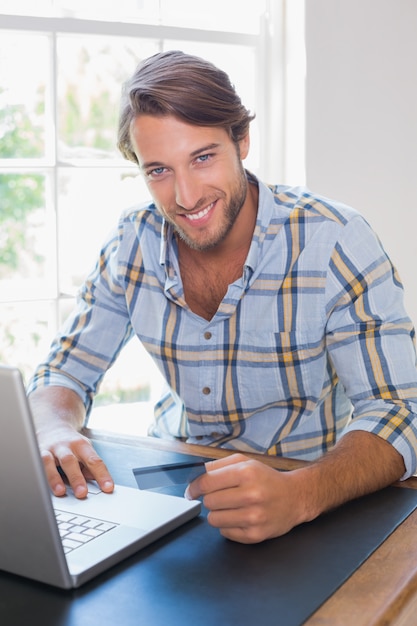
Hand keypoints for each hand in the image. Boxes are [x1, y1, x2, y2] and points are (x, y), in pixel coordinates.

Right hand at [29, 386, 113, 498]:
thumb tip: (96, 482)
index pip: (94, 461)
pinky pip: (37, 464)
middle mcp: (65, 446)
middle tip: (82, 494)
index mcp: (82, 445)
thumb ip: (89, 467)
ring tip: (61, 492)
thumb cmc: (71, 444)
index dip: (102, 475)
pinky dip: (39, 475)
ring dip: (55, 478)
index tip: (108, 488)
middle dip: (76, 478)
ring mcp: (50, 449)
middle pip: (71, 461)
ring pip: (50, 462)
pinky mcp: (37, 453)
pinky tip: (42, 486)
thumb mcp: (84, 451)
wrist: (53, 426)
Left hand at [185, 453, 304, 543]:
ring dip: (218, 513)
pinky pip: (225, 533)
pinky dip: (228, 526)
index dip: (194, 487)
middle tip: (221, 496)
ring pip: (214, 520)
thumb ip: (219, 465)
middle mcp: (251, 495)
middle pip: (209, 502)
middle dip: (211, 499)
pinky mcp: (255, 535)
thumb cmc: (267, 479)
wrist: (295, 497)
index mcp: (246, 473)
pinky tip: (240, 517)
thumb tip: (196, 475)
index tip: (191, 491)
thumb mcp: (246, 462)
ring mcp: (254, 517)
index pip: (207, 482)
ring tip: (231, 507)